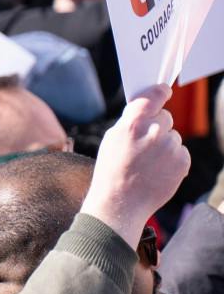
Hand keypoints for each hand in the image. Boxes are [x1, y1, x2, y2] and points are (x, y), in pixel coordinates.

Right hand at [81, 84, 188, 244]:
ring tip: (148, 163)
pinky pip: (180, 152)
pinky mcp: (182, 162)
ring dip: (164, 145)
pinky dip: (172, 159)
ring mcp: (170, 148)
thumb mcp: (111, 140)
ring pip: (173, 136)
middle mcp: (154, 133)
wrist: (120, 203)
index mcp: (132, 125)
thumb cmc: (111, 171)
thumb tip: (147, 109)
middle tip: (144, 144)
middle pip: (166, 117)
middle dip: (158, 126)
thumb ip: (130, 122)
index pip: (153, 96)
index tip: (164, 90)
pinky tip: (157, 171)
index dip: (160, 91)